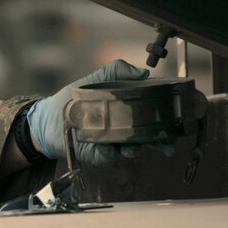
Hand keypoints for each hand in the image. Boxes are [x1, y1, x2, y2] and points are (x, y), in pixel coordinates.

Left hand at [27, 59, 172, 165]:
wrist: (48, 118)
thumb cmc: (72, 98)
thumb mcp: (95, 79)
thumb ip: (116, 71)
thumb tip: (142, 72)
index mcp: (128, 110)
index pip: (155, 115)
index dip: (170, 118)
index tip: (179, 118)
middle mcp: (125, 128)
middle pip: (152, 138)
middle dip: (162, 141)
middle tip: (165, 143)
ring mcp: (113, 143)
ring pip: (132, 149)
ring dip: (135, 148)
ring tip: (130, 146)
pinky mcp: (98, 154)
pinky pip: (109, 157)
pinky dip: (109, 153)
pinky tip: (106, 148)